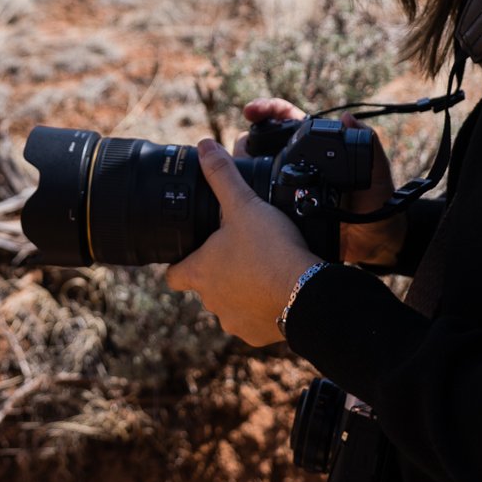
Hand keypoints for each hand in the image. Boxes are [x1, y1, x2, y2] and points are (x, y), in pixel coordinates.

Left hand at [164, 139, 320, 346]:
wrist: (308, 292)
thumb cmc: (271, 249)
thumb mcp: (244, 204)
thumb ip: (222, 175)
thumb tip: (204, 146)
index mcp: (200, 272)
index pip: (173, 274)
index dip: (178, 262)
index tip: (188, 251)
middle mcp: (212, 301)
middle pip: (205, 287)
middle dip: (218, 272)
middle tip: (237, 251)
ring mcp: (235, 321)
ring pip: (231, 305)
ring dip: (241, 291)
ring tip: (261, 269)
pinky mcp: (258, 336)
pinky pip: (255, 321)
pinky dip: (263, 308)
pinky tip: (277, 290)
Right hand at [236, 98, 407, 268]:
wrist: (374, 244)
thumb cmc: (379, 205)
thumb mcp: (377, 174)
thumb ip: (369, 146)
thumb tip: (348, 118)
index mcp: (317, 147)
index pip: (286, 119)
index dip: (267, 111)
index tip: (252, 111)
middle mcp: (298, 164)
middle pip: (261, 143)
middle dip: (246, 141)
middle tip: (243, 148)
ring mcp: (286, 188)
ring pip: (253, 171)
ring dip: (239, 169)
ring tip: (235, 174)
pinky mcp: (280, 212)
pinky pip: (257, 203)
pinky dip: (243, 199)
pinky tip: (237, 203)